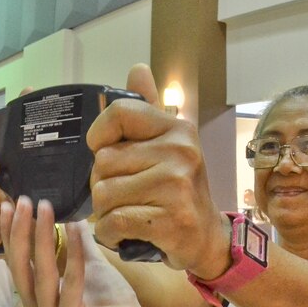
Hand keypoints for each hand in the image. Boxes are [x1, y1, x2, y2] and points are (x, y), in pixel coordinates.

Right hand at [1, 197, 162, 306]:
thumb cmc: (113, 302)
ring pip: (42, 273)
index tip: (9, 204)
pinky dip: (74, 254)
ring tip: (45, 207)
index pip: (17, 263)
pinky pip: (70, 281)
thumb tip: (72, 214)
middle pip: (22, 267)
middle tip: (23, 201)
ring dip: (42, 237)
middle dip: (20, 231)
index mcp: (36, 301)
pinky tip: (76, 230)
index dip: (11, 234)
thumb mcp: (91, 265)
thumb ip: (79, 244)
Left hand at [87, 64, 229, 277]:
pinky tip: (126, 233)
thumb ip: (147, 110)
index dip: (100, 136)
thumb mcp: (168, 146)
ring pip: (103, 193)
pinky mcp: (169, 220)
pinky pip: (112, 222)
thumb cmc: (179, 191)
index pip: (117, 113)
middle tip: (128, 195)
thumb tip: (138, 69)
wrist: (207, 238)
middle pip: (103, 161)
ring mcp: (176, 186)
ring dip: (106, 211)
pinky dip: (110, 234)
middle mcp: (180, 152)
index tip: (109, 153)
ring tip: (129, 214)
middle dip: (104, 184)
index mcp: (177, 129)